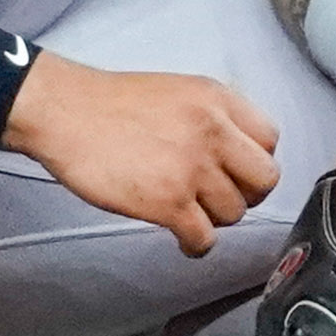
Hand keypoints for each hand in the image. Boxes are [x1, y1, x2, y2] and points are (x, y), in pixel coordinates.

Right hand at [1, 52, 279, 255]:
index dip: (255, 161)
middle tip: (221, 198)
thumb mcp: (177, 91)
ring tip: (189, 213)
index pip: (270, 139)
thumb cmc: (111, 103)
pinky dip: (195, 244)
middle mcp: (214, 132)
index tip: (237, 171)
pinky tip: (182, 238)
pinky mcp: (169, 202)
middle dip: (248, 194)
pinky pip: (204, 238)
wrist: (65, 113)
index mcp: (217, 100)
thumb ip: (213, 115)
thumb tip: (234, 151)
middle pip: (265, 180)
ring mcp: (193, 169)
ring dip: (214, 219)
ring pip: (235, 213)